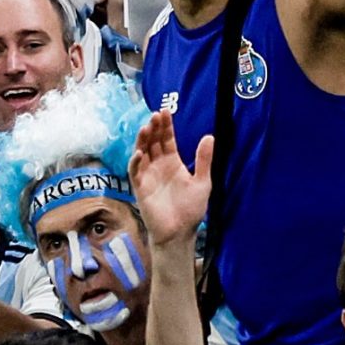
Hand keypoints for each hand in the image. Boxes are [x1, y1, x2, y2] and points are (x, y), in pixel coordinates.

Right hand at [126, 109, 210, 248]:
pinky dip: (135, 161)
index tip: (166, 111)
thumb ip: (203, 160)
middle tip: (156, 115)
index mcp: (172, 162)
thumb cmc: (191, 210)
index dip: (166, 125)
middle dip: (154, 128)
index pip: (166, 139)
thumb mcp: (202, 182)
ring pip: (142, 152)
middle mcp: (158, 165)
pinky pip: (135, 171)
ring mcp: (148, 175)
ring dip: (143, 140)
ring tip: (147, 128)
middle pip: (153, 141)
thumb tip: (209, 136)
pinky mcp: (140, 187)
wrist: (179, 233)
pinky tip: (140, 153)